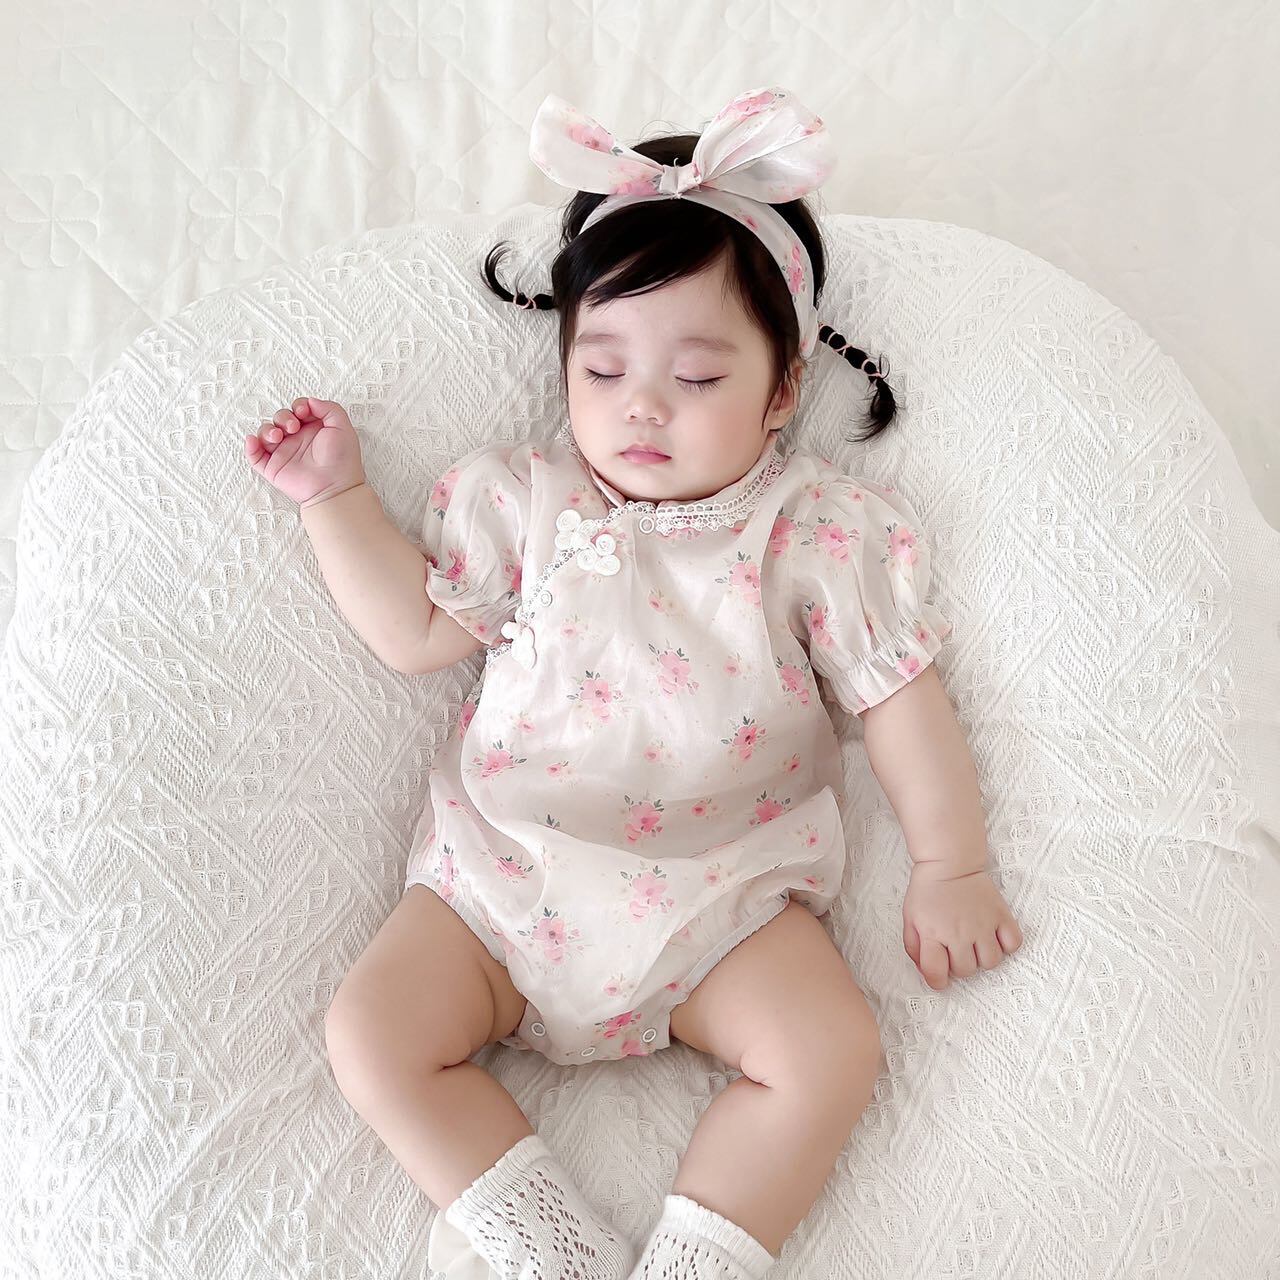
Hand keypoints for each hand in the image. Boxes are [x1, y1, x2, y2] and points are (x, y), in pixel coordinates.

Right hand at [244, 397, 366, 508]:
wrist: (335, 486)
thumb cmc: (342, 460)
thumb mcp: (342, 427)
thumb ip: (329, 408)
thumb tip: (310, 401)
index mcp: (313, 428)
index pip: (297, 409)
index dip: (297, 406)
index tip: (303, 411)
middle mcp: (297, 439)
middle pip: (280, 418)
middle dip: (283, 417)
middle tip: (293, 427)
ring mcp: (284, 452)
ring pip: (265, 433)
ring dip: (267, 429)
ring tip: (277, 436)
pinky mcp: (273, 467)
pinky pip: (255, 456)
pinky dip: (250, 447)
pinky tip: (253, 441)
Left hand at [902, 862, 1022, 990]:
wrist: (949, 863)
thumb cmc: (928, 891)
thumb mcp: (910, 918)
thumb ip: (914, 947)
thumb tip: (926, 971)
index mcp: (933, 933)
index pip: (936, 973)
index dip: (936, 981)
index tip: (939, 978)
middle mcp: (959, 933)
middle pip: (966, 971)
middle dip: (959, 966)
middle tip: (955, 951)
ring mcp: (982, 925)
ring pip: (991, 962)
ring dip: (982, 958)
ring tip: (975, 944)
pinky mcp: (1001, 916)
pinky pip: (1013, 944)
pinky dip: (1006, 946)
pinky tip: (994, 937)